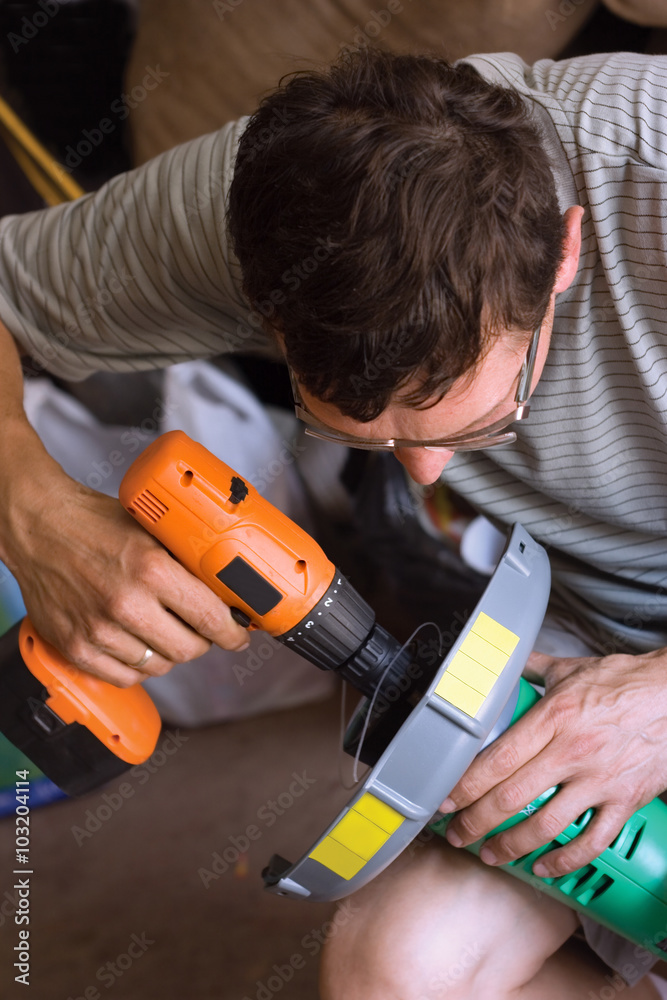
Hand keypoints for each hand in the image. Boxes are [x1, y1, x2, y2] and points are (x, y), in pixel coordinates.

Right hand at [2, 456, 249, 686]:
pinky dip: (139, 667)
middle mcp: (126, 604)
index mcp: (151, 569)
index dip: (231, 632)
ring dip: (170, 653)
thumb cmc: (95, 524)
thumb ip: (186, 561)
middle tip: (202, 630)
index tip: (238, 635)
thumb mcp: (152, 531)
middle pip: (188, 649)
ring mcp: (98, 630)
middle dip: (203, 642)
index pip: (209, 617)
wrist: (39, 527)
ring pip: (159, 666)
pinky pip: (125, 677)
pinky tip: (139, 645)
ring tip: (165, 632)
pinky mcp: (75, 647)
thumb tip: (226, 588)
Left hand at [439, 647, 666, 876]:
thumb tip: (499, 663)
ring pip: (547, 825)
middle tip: (457, 834)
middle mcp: (573, 751)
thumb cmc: (623, 681)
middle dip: (477, 822)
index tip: (445, 799)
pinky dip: (565, 860)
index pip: (498, 757)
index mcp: (555, 716)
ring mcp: (600, 780)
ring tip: (490, 854)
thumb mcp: (570, 668)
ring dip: (512, 846)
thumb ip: (530, 668)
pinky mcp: (625, 800)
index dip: (466, 784)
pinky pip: (592, 841)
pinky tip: (544, 866)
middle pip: (513, 796)